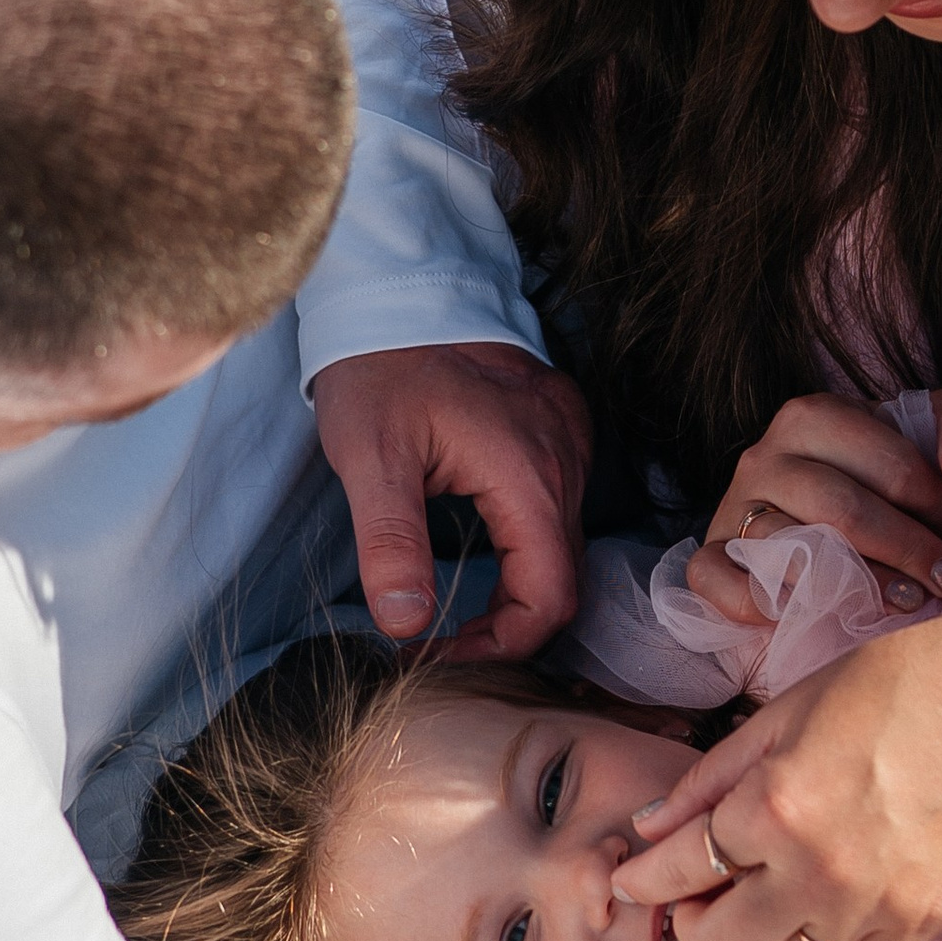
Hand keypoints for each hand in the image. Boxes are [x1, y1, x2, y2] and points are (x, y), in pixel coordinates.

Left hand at [313, 342, 590, 658]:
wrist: (398, 288)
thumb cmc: (379, 367)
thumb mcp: (369, 457)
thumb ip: (391, 544)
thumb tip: (406, 624)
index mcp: (529, 471)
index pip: (551, 598)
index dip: (500, 645)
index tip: (438, 652)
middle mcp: (568, 458)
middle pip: (565, 579)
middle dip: (506, 626)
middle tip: (442, 643)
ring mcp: (572, 439)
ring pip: (565, 546)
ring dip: (518, 589)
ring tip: (457, 609)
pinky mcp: (562, 426)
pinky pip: (560, 507)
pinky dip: (527, 546)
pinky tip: (481, 552)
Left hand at [611, 571, 941, 940]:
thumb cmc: (897, 682)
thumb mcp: (786, 711)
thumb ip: (712, 778)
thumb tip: (651, 826)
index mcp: (777, 807)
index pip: (679, 869)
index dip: (642, 877)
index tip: (628, 877)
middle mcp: (822, 872)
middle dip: (691, 920)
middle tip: (692, 891)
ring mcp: (878, 909)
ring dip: (756, 936)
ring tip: (758, 892)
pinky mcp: (924, 927)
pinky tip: (819, 904)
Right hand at [690, 391, 941, 625]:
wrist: (813, 517)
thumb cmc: (875, 478)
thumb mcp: (921, 434)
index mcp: (814, 416)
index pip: (890, 465)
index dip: (939, 506)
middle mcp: (765, 456)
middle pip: (842, 508)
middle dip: (907, 550)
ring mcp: (731, 508)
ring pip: (786, 548)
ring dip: (851, 586)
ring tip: (902, 603)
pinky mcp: (707, 558)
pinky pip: (715, 579)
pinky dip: (753, 602)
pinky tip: (800, 614)